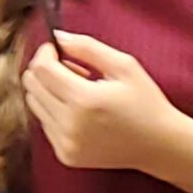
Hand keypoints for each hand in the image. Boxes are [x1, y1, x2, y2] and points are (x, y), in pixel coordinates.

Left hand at [25, 31, 186, 174]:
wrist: (160, 145)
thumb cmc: (146, 102)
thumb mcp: (124, 66)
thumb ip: (87, 47)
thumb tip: (57, 36)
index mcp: (84, 100)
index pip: (41, 69)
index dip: (45, 52)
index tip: (57, 48)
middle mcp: (70, 125)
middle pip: (31, 85)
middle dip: (45, 69)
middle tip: (72, 69)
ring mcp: (66, 143)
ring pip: (34, 104)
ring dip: (49, 90)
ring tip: (78, 90)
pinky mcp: (66, 155)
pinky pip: (44, 123)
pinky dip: (55, 111)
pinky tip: (81, 111)